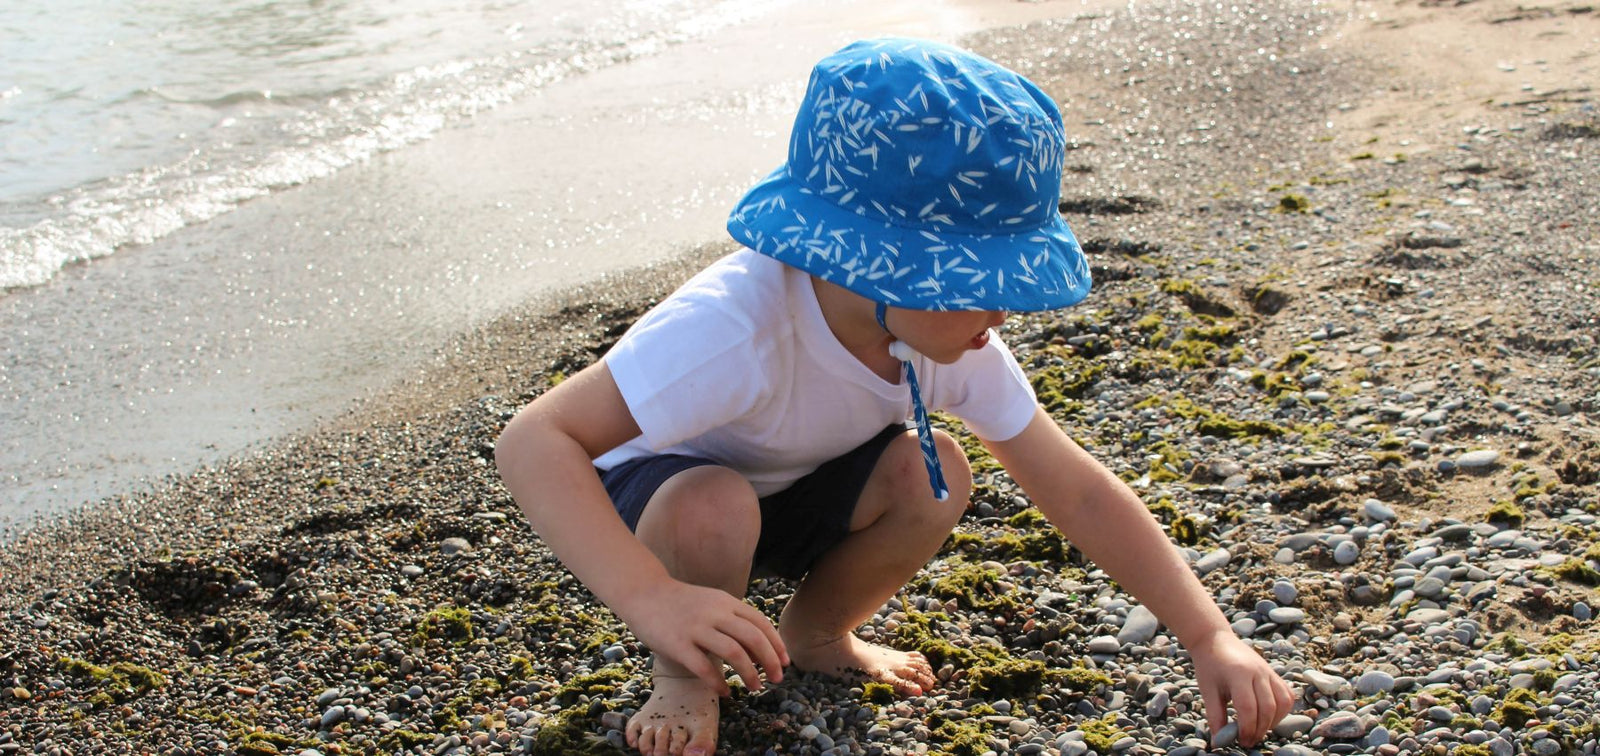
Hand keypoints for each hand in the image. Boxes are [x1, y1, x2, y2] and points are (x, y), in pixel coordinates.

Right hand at [614, 577, 788, 695]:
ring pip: (733, 652)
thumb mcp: (712, 603)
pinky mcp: (677, 644)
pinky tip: (725, 692)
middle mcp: (714, 613)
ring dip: (749, 673)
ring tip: (755, 688)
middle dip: (770, 661)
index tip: (785, 663)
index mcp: (726, 602)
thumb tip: (759, 650)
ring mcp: (696, 628)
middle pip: (753, 638)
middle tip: (776, 679)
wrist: (644, 593)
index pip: (760, 623)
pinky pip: (704, 667)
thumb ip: (733, 621)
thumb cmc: (681, 603)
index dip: (777, 644)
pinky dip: (718, 682)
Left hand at [1188, 630, 1293, 746]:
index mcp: (1238, 673)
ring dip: (1274, 721)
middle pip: (1267, 707)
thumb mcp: (1207, 690)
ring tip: (1259, 730)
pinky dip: (1282, 710)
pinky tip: (1268, 718)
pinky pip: (1287, 694)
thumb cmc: (1209, 666)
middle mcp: (1258, 671)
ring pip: (1283, 702)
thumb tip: (1219, 742)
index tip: (1242, 741)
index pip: (1248, 707)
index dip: (1247, 728)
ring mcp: (1269, 671)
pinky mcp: (1274, 673)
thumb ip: (1215, 715)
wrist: (1215, 641)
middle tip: (1249, 741)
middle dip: (1260, 729)